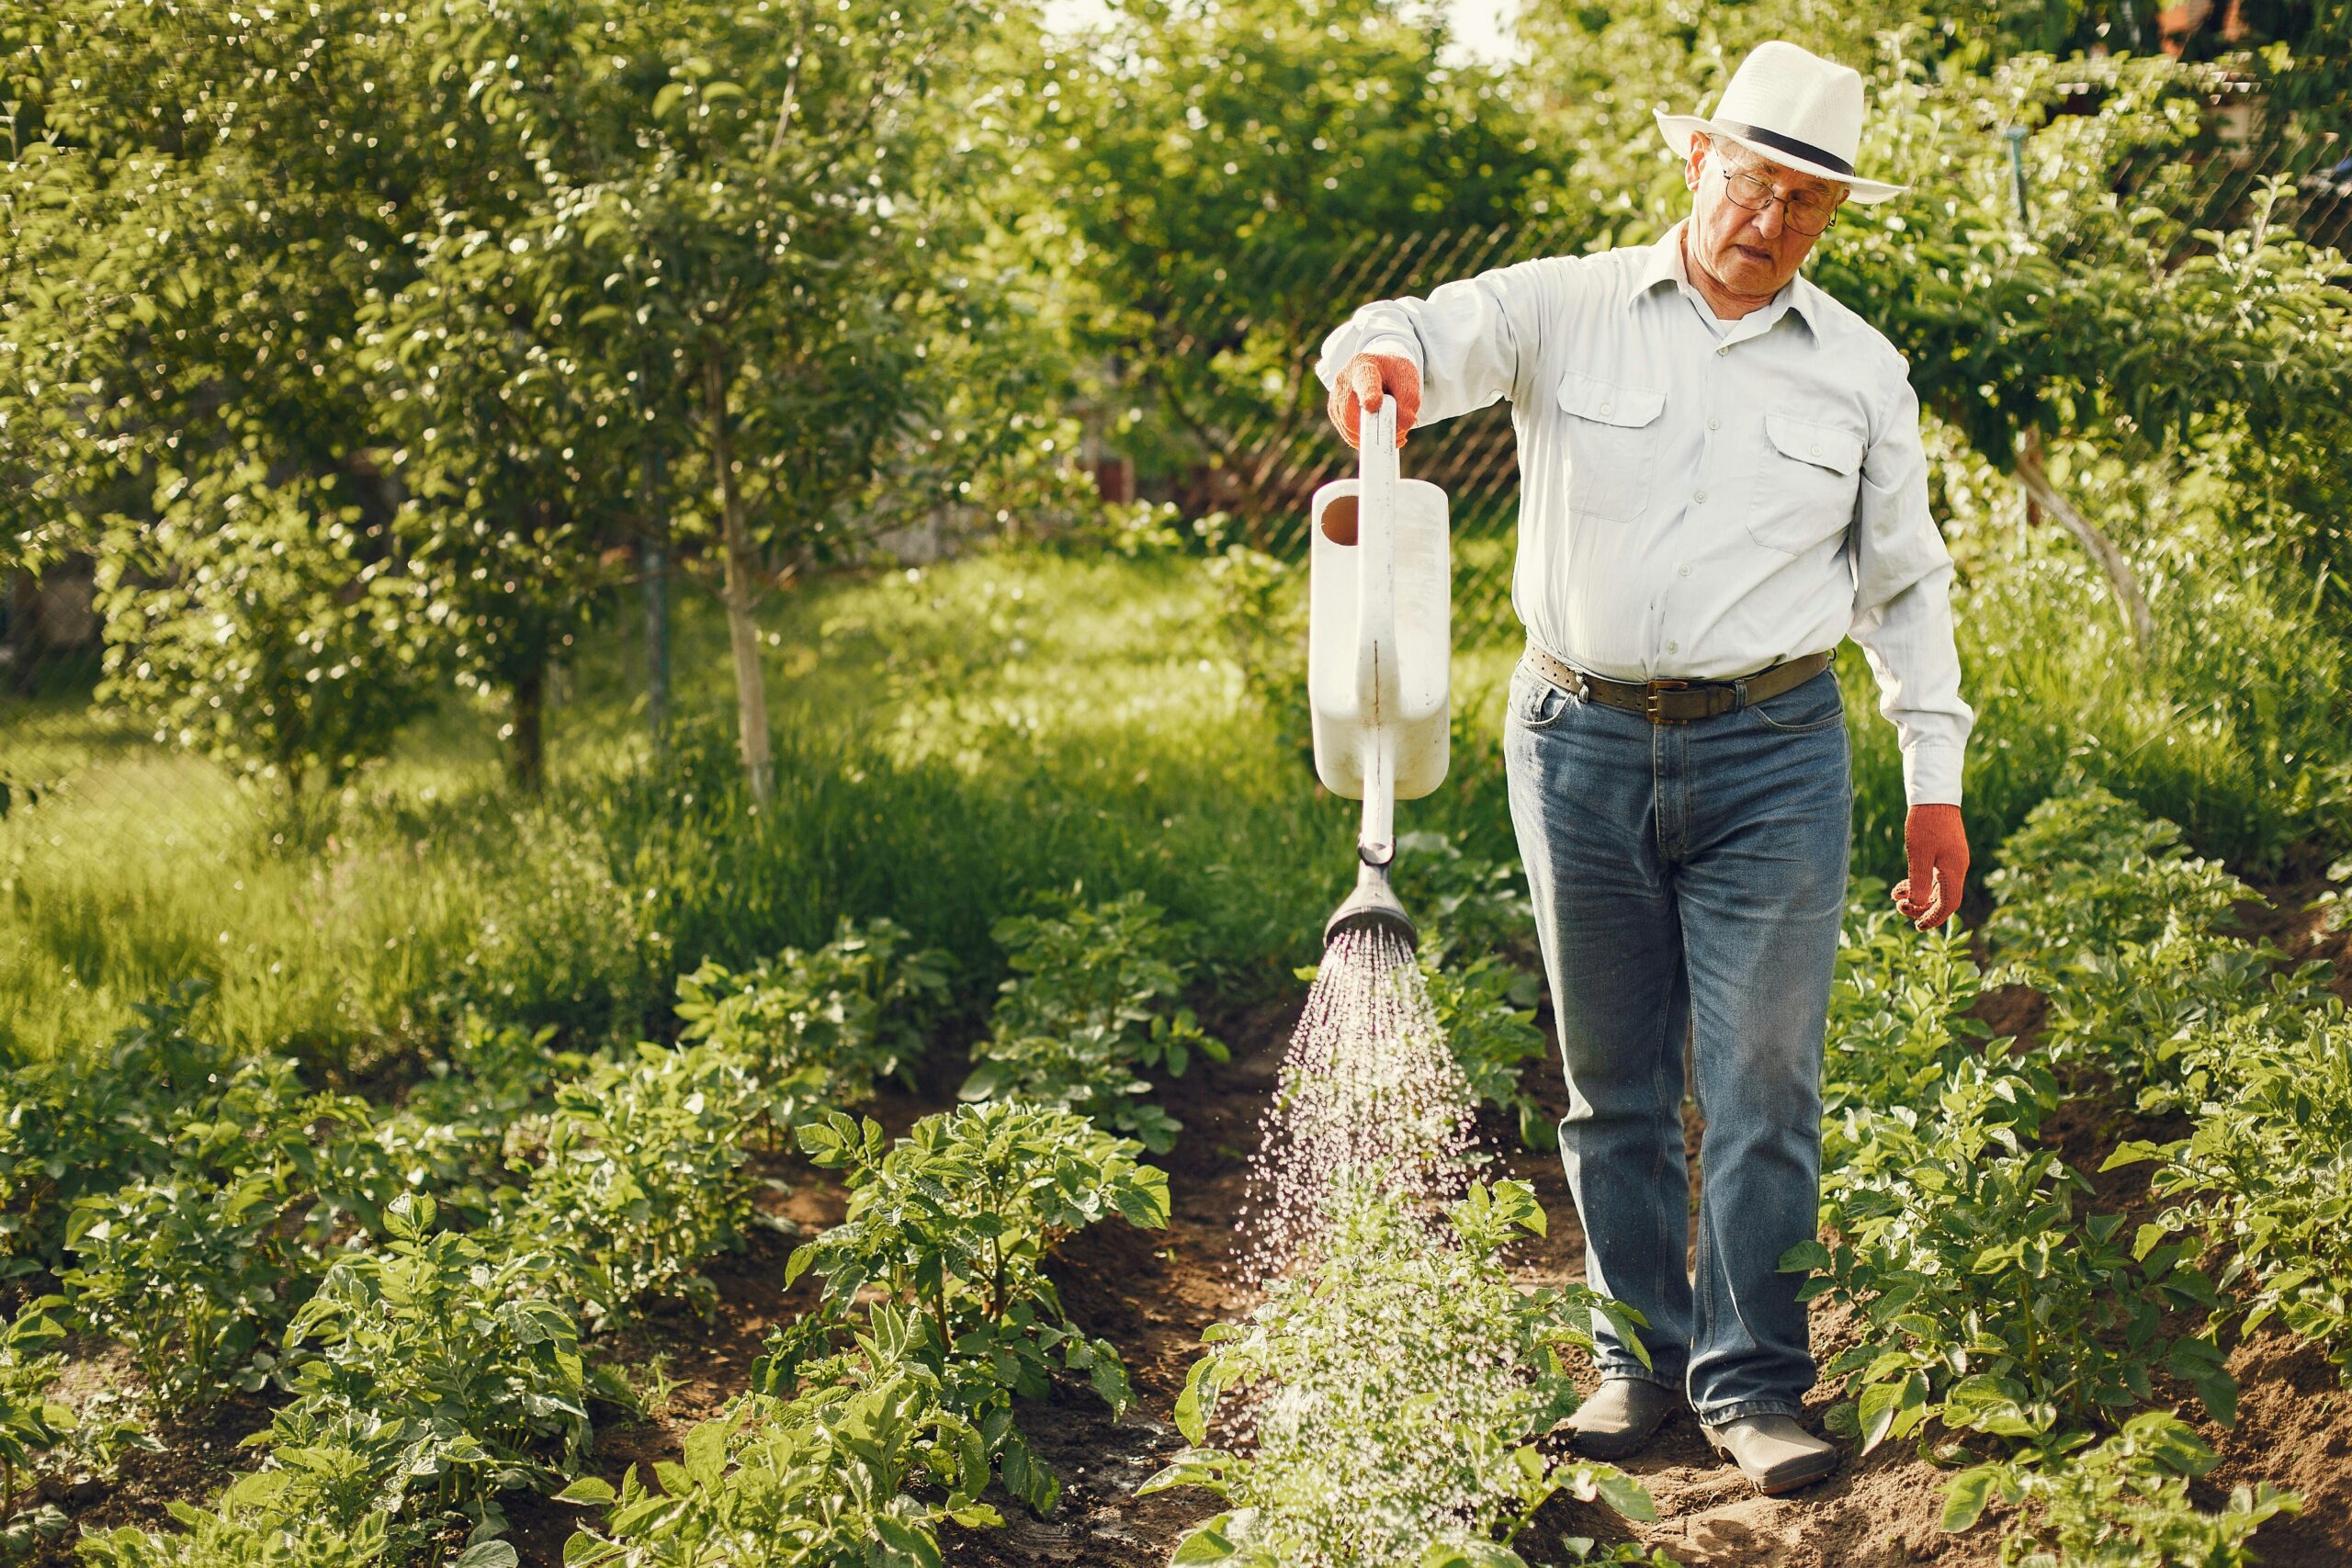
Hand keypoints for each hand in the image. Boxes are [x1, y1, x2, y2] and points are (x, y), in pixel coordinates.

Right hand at [1327, 351, 1421, 450]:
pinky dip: (1367, 439)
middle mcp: (1344, 380)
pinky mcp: (1334, 413)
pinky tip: (1379, 430)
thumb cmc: (1393, 374)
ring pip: (1351, 429)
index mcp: (1365, 366)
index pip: (1365, 382)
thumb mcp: (1407, 379)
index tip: (1373, 405)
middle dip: (1376, 429)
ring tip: (1391, 427)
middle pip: (1353, 414)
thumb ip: (1409, 401)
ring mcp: (1335, 397)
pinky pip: (1349, 435)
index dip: (1368, 395)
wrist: (1379, 372)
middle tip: (1398, 433)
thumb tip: (1402, 426)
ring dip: (1373, 436)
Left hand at [1892, 803, 1968, 930]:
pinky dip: (1919, 882)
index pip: (1949, 904)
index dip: (1934, 918)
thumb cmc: (1925, 824)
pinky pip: (1934, 875)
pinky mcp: (1946, 852)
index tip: (1917, 926)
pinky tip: (1901, 885)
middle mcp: (1957, 867)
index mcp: (1954, 870)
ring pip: (1937, 887)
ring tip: (1896, 895)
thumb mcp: (1918, 854)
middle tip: (1900, 907)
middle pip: (1943, 898)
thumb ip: (1920, 881)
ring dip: (1918, 895)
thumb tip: (1919, 905)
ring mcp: (1952, 860)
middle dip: (1922, 907)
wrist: (1934, 796)